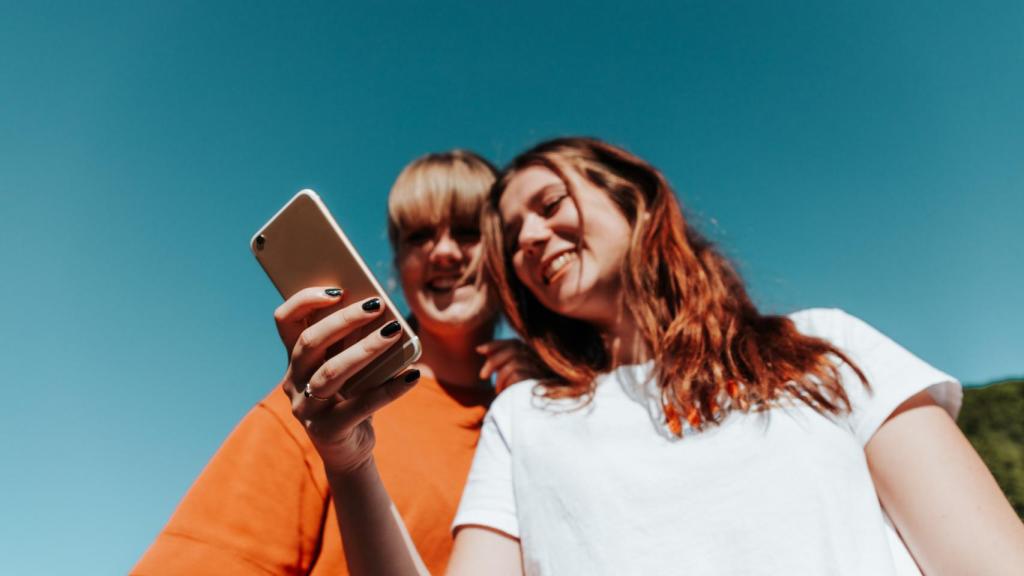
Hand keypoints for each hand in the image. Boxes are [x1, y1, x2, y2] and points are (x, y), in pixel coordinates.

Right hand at [273, 287, 418, 475]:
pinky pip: (360, 406)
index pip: (286, 321)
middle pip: (310, 342)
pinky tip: (412, 375)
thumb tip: (381, 309)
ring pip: (331, 372)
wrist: (350, 449)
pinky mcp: (327, 431)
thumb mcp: (349, 366)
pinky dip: (389, 389)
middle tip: (377, 304)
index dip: (305, 300)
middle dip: (344, 319)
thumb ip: (353, 341)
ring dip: (365, 348)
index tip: (338, 289)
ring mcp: (307, 408)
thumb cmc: (352, 396)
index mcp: (295, 359)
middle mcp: (294, 381)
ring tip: (395, 331)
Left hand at [476, 339, 544, 392]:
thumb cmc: (518, 393)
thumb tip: (480, 349)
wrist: (532, 412)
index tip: (478, 350)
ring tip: (497, 389)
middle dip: (493, 361)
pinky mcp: (537, 382)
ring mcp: (539, 370)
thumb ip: (498, 361)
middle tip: (482, 376)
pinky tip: (504, 392)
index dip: (496, 345)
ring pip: (514, 363)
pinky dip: (506, 383)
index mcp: (532, 355)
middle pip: (513, 350)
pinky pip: (517, 376)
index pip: (514, 343)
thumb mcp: (507, 374)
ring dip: (500, 377)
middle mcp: (538, 360)